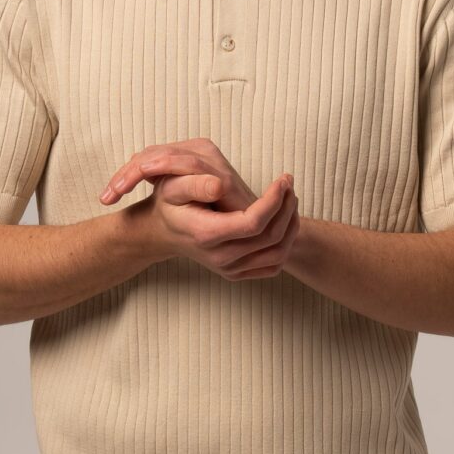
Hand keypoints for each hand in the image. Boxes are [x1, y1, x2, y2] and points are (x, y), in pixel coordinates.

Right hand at [99, 138, 300, 280]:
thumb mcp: (172, 187)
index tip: (281, 180)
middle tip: (288, 182)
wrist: (162, 233)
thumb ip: (193, 184)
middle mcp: (220, 257)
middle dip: (286, 207)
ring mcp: (230, 269)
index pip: (253, 223)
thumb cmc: (169, 204)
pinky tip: (283, 219)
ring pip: (278, 252)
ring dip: (291, 224)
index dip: (274, 200)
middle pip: (271, 237)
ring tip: (289, 198)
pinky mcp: (238, 273)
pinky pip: (274, 264)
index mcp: (207, 234)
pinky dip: (286, 242)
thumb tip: (219, 185)